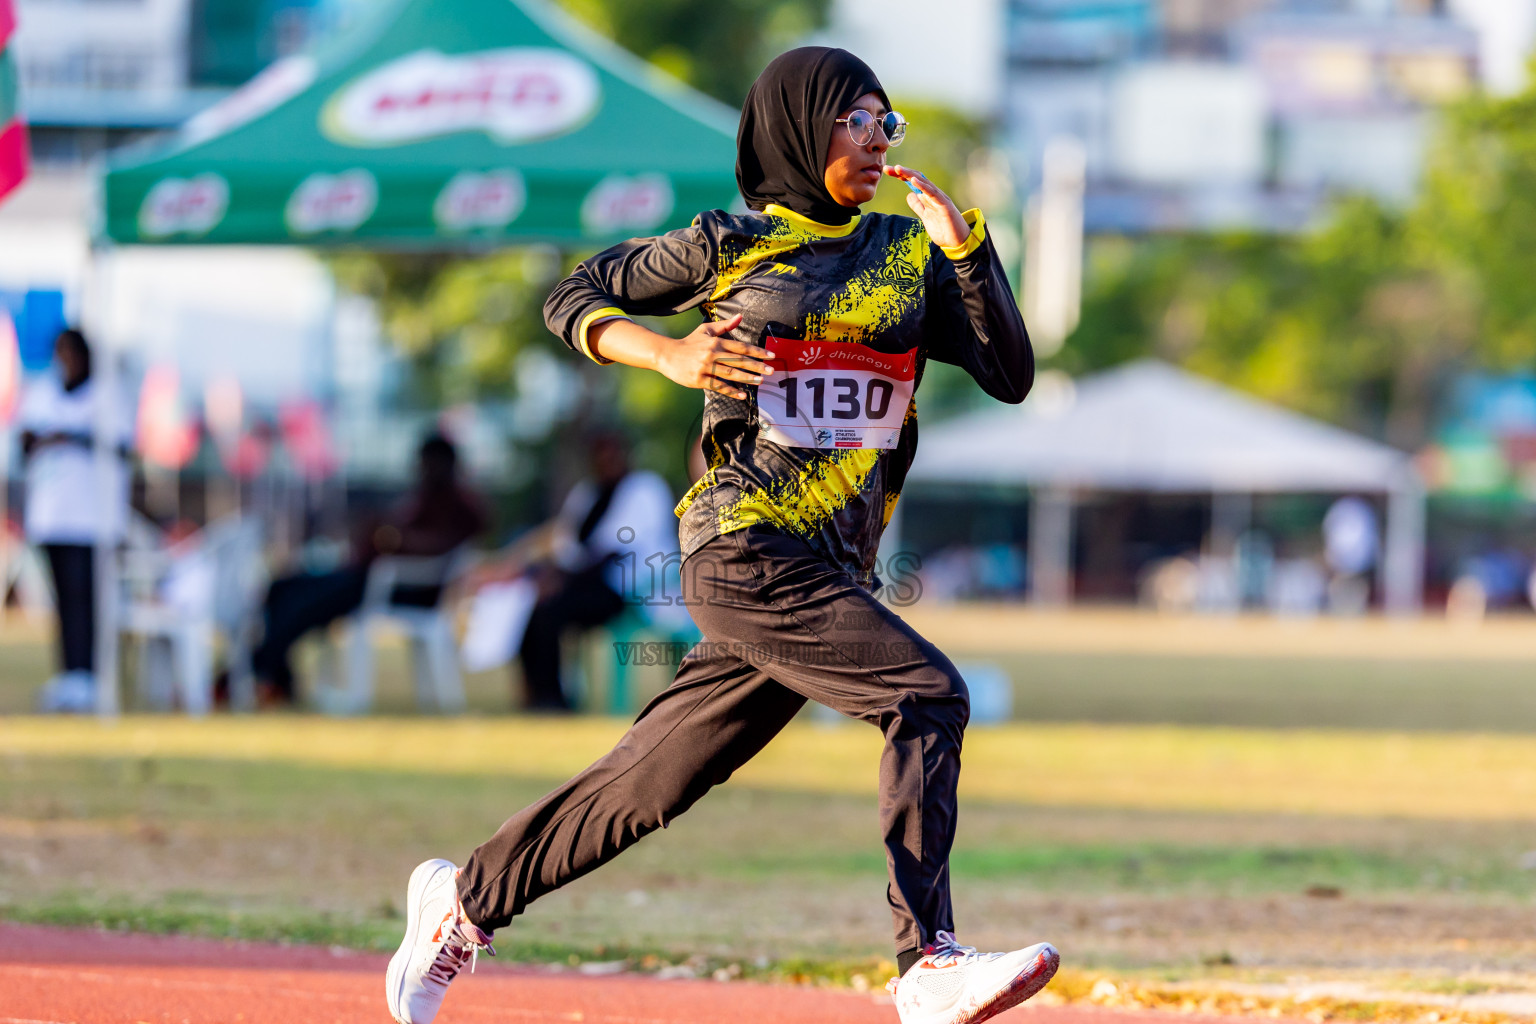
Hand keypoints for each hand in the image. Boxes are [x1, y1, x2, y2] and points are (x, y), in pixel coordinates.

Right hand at [653, 313, 774, 399]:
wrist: (666, 354)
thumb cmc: (689, 343)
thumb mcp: (705, 330)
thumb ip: (725, 325)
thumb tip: (741, 316)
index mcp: (716, 342)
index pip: (741, 347)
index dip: (757, 351)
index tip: (771, 356)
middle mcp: (712, 353)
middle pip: (739, 360)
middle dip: (757, 366)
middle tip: (772, 370)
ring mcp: (705, 367)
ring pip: (730, 373)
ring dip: (747, 378)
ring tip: (760, 381)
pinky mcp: (699, 380)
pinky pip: (718, 386)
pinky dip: (731, 391)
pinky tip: (742, 395)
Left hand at [884, 165, 967, 249]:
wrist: (957, 241)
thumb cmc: (943, 229)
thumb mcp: (925, 216)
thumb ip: (918, 206)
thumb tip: (909, 195)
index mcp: (928, 196)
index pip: (912, 182)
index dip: (900, 176)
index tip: (887, 171)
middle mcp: (933, 194)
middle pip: (916, 178)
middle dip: (902, 172)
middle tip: (888, 168)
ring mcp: (939, 198)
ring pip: (924, 183)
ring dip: (910, 175)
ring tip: (899, 169)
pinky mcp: (944, 205)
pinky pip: (933, 193)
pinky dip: (923, 186)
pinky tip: (914, 181)